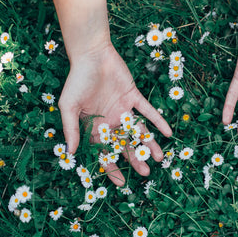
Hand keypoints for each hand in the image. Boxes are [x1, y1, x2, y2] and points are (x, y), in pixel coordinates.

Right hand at [58, 43, 171, 185]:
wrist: (91, 54)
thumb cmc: (77, 80)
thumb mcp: (69, 106)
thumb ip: (72, 129)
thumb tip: (71, 152)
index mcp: (94, 127)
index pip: (105, 152)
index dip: (112, 168)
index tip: (122, 183)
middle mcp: (110, 121)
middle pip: (125, 144)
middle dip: (135, 159)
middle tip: (147, 173)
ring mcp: (123, 109)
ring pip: (138, 131)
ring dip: (149, 143)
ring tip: (160, 157)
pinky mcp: (133, 96)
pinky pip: (148, 111)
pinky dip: (158, 121)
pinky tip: (168, 132)